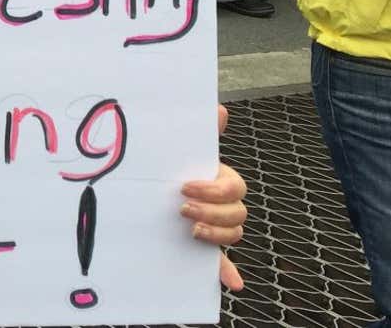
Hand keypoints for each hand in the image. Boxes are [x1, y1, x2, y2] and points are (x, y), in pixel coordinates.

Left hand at [181, 104, 247, 291]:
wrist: (154, 189)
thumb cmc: (171, 168)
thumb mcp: (181, 152)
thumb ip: (199, 133)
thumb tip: (219, 109)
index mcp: (219, 181)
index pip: (234, 187)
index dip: (215, 190)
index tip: (186, 186)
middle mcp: (222, 204)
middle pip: (237, 213)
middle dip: (212, 212)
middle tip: (182, 209)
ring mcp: (216, 227)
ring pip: (233, 234)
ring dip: (216, 235)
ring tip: (189, 230)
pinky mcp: (206, 248)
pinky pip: (223, 263)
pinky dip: (229, 273)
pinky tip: (233, 283)